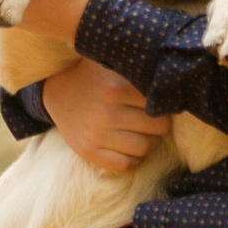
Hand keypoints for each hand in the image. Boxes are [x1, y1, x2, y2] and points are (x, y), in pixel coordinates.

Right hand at [40, 59, 168, 172]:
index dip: (164, 102)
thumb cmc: (92, 75)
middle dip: (160, 123)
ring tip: (146, 133)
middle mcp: (106, 112)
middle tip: (155, 118)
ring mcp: (96, 134)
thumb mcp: (111, 62)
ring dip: (151, 142)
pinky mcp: (88, 151)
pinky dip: (135, 159)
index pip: (159, 102)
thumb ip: (137, 67)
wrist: (55, 92)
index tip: (161, 100)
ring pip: (145, 147)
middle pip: (157, 126)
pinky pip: (126, 164)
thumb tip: (172, 77)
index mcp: (115, 87)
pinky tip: (133, 147)